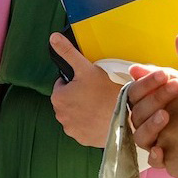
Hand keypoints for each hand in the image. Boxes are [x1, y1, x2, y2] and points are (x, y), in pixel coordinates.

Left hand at [49, 32, 122, 147]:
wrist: (124, 118)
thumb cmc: (105, 92)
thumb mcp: (86, 68)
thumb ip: (68, 52)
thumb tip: (53, 37)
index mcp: (58, 98)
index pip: (63, 85)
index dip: (77, 82)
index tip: (89, 83)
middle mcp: (60, 116)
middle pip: (69, 100)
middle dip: (79, 96)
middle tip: (96, 93)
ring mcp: (72, 130)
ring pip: (76, 115)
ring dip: (84, 110)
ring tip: (100, 105)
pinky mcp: (83, 140)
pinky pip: (84, 128)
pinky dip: (90, 123)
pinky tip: (101, 117)